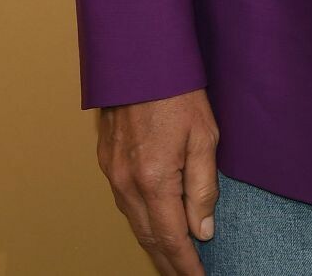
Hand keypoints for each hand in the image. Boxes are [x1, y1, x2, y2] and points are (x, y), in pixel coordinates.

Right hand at [97, 89, 219, 274]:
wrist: (139, 57)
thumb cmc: (177, 91)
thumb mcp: (205, 136)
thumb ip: (204, 187)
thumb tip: (203, 230)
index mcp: (155, 179)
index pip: (172, 238)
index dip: (186, 264)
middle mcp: (127, 182)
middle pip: (149, 237)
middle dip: (169, 262)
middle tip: (186, 275)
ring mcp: (113, 172)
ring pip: (134, 222)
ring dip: (154, 243)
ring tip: (173, 259)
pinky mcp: (106, 160)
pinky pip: (124, 203)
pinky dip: (140, 221)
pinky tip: (153, 224)